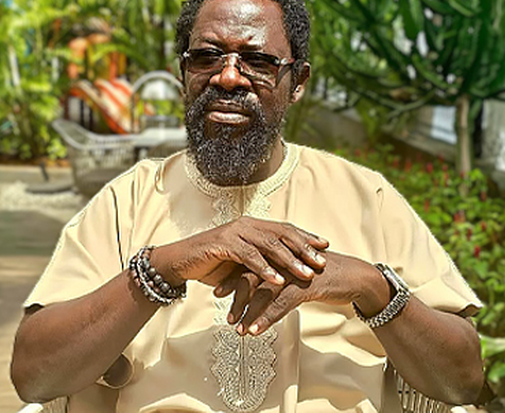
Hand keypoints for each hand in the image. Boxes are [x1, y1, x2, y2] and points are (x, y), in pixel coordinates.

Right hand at [149, 217, 328, 287]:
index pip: (285, 229)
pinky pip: (250, 256)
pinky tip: (278, 279)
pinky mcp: (225, 244)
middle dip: (305, 248)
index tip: (325, 246)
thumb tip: (283, 272)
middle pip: (283, 234)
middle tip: (323, 261)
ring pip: (270, 245)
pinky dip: (265, 268)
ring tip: (307, 273)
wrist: (180, 262)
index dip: (305, 237)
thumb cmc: (210, 263)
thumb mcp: (240, 263)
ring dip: (291, 260)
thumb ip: (260, 262)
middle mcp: (246, 224)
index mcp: (252, 226)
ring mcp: (236, 232)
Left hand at [216, 251, 386, 334]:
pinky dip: (266, 318)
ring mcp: (294, 272)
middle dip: (235, 295)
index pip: (249, 264)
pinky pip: (280, 304)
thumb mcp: (299, 273)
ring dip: (248, 312)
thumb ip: (281, 276)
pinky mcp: (305, 286)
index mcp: (280, 254)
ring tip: (237, 328)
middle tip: (225, 312)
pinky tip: (256, 330)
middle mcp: (284, 260)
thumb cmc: (326, 276)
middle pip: (251, 276)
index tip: (219, 292)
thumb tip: (262, 287)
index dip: (233, 278)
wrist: (355, 277)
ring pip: (263, 293)